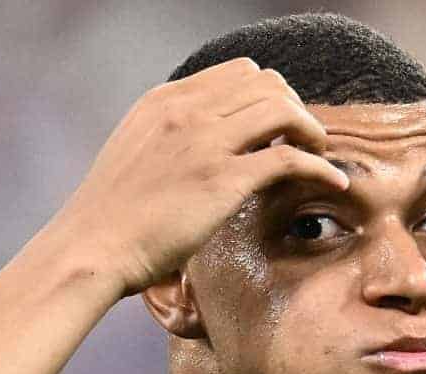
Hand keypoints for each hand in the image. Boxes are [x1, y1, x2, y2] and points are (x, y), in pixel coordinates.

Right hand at [41, 57, 349, 297]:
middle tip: (305, 140)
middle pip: (267, 84)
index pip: (238, 73)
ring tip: (320, 154)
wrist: (91, 248)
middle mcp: (187, 111)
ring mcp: (205, 142)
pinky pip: (291, 157)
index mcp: (165, 101)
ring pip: (283, 109)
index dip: (269, 96)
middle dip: (294, 108)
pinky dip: (321, 166)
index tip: (280, 125)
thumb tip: (199, 149)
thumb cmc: (110, 218)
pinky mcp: (223, 179)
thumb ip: (168, 140)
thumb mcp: (136, 155)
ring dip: (311, 130)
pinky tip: (334, 181)